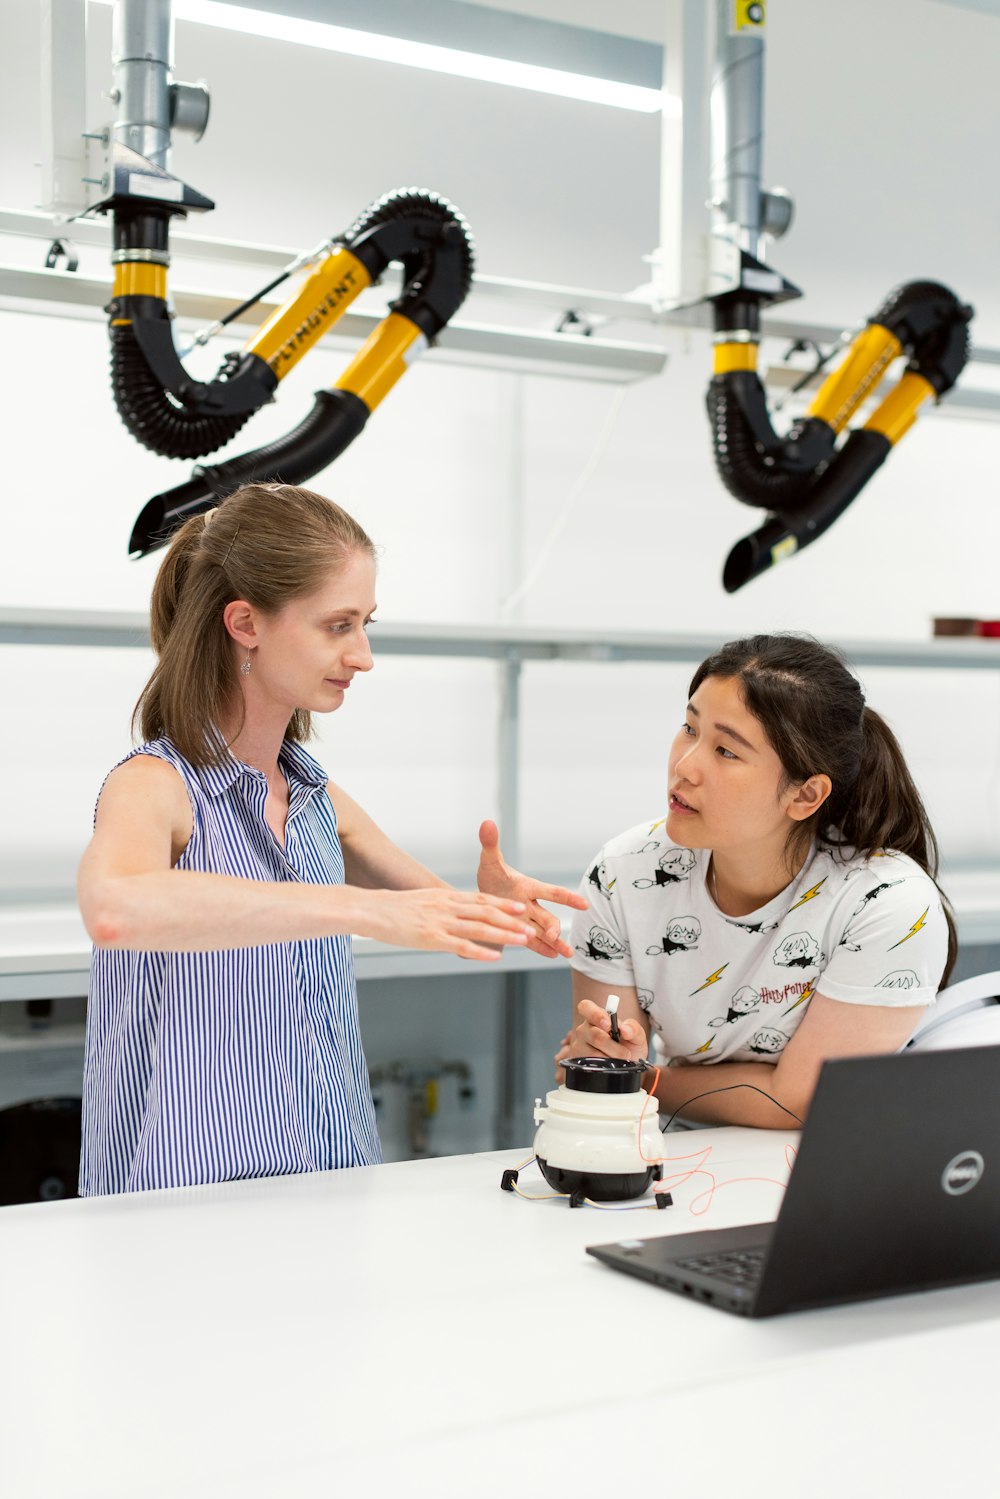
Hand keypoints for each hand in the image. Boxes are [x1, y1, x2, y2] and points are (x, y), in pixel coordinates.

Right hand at [355, 887, 535, 962]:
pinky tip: (494, 957)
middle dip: (512, 920)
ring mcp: (440, 922)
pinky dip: (480, 951)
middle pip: (486, 913)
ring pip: (479, 928)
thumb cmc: (392, 908)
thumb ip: (440, 907)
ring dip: (504, 934)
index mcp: (444, 897)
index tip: (521, 907)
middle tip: (531, 927)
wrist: (370, 909)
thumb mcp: (421, 901)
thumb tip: (453, 913)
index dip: (503, 904)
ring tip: (522, 940)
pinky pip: (460, 945)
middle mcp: (447, 907)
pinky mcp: (431, 938)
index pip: (480, 899)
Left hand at [477, 820, 588, 958]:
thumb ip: (490, 844)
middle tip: (555, 937)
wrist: (482, 894)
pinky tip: (553, 957)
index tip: (583, 904)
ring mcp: (526, 919)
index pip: (550, 892)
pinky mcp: (518, 931)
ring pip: (544, 932)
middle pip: (547, 917)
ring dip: (555, 942)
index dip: (567, 897)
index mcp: (527, 887)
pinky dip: (542, 949)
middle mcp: (530, 904)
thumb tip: (487, 822)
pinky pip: (532, 942)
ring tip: (567, 955)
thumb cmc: (491, 875)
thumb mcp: (489, 861)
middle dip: (553, 928)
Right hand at [553, 998, 647, 1079]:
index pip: (586, 1007)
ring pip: (592, 1052)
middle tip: (625, 1053)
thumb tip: (625, 1029)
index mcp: (596, 1016)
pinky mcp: (578, 1061)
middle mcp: (584, 1029)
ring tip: (619, 1059)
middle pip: (594, 1034)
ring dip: (610, 1058)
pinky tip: (610, 1065)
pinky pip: (590, 1065)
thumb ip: (634, 1028)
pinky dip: (604, 1066)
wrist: (628, 1067)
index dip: (595, 1014)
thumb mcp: (637, 1036)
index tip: (609, 1024)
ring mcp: (579, 1046)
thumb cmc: (630, 1047)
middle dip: (612, 1045)